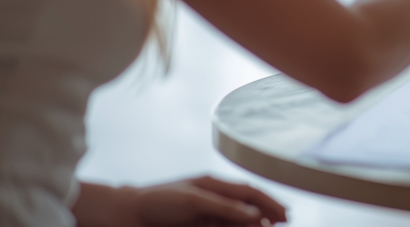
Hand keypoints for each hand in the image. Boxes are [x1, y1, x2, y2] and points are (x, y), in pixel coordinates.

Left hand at [121, 176, 286, 225]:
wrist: (124, 217)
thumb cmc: (156, 203)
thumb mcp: (193, 201)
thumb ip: (225, 207)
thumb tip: (254, 215)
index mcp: (213, 185)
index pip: (248, 193)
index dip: (269, 202)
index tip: (285, 215)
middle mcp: (212, 200)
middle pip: (247, 209)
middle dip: (266, 216)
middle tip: (282, 224)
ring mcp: (205, 217)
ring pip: (237, 223)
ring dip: (252, 226)